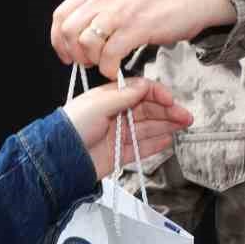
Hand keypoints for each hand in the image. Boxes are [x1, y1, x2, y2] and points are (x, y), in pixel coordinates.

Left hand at [51, 0, 235, 79]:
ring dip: (93, 60)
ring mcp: (120, 11)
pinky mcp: (136, 27)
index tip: (66, 55)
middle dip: (75, 53)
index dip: (58, 40)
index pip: (61, 15)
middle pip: (69, 30)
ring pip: (86, 42)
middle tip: (89, 61)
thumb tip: (78, 39)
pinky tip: (116, 69)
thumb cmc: (156, 3)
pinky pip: (110, 54)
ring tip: (105, 63)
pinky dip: (108, 68)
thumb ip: (97, 12)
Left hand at [65, 79, 192, 179]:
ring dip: (166, 126)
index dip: (157, 94)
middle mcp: (115, 115)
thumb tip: (143, 85)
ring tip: (182, 126)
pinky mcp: (118, 154)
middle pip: (147, 111)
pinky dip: (155, 145)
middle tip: (184, 116)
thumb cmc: (71, 127)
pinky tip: (167, 140)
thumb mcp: (98, 104)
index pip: (139, 92)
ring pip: (148, 129)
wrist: (59, 158)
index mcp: (109, 99)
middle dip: (167, 112)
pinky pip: (141, 148)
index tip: (170, 100)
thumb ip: (123, 95)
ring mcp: (117, 135)